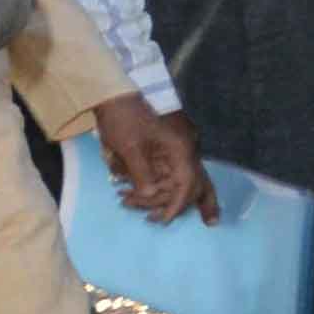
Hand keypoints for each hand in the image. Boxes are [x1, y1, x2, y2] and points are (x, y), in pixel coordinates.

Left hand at [91, 90, 207, 224]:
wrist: (115, 93)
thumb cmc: (123, 117)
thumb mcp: (129, 147)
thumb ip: (142, 174)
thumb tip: (152, 196)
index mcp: (181, 149)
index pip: (188, 184)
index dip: (177, 205)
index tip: (162, 220)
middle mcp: (185, 150)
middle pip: (199, 183)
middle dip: (187, 204)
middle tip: (162, 220)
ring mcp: (176, 150)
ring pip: (179, 181)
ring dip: (157, 196)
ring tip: (127, 202)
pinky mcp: (164, 150)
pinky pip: (165, 173)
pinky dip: (150, 185)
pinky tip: (130, 193)